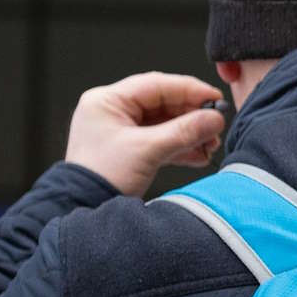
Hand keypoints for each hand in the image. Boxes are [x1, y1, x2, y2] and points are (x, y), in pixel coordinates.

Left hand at [66, 72, 226, 196]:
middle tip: (216, 125)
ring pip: (164, 123)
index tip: (215, 99)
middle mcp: (112, 111)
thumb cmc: (101, 178)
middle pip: (163, 104)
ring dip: (189, 133)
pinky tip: (199, 155)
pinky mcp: (127, 149)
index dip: (190, 90)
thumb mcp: (146, 151)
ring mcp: (119, 130)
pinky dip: (179, 146)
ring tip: (210, 144)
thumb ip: (184, 132)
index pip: (157, 85)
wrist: (80, 211)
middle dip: (192, 117)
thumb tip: (215, 118)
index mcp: (107, 101)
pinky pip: (159, 140)